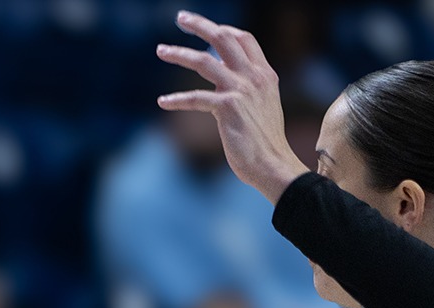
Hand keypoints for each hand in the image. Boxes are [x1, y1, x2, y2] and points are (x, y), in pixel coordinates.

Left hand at [157, 10, 309, 203]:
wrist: (273, 164)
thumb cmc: (265, 142)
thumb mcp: (263, 106)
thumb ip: (250, 89)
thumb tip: (228, 83)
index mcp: (264, 74)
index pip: (244, 38)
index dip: (223, 29)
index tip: (205, 27)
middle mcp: (254, 77)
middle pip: (223, 38)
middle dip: (200, 25)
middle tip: (180, 18)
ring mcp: (241, 90)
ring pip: (203, 61)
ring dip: (178, 53)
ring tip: (160, 50)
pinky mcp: (227, 108)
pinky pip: (195, 98)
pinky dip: (176, 99)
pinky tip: (162, 102)